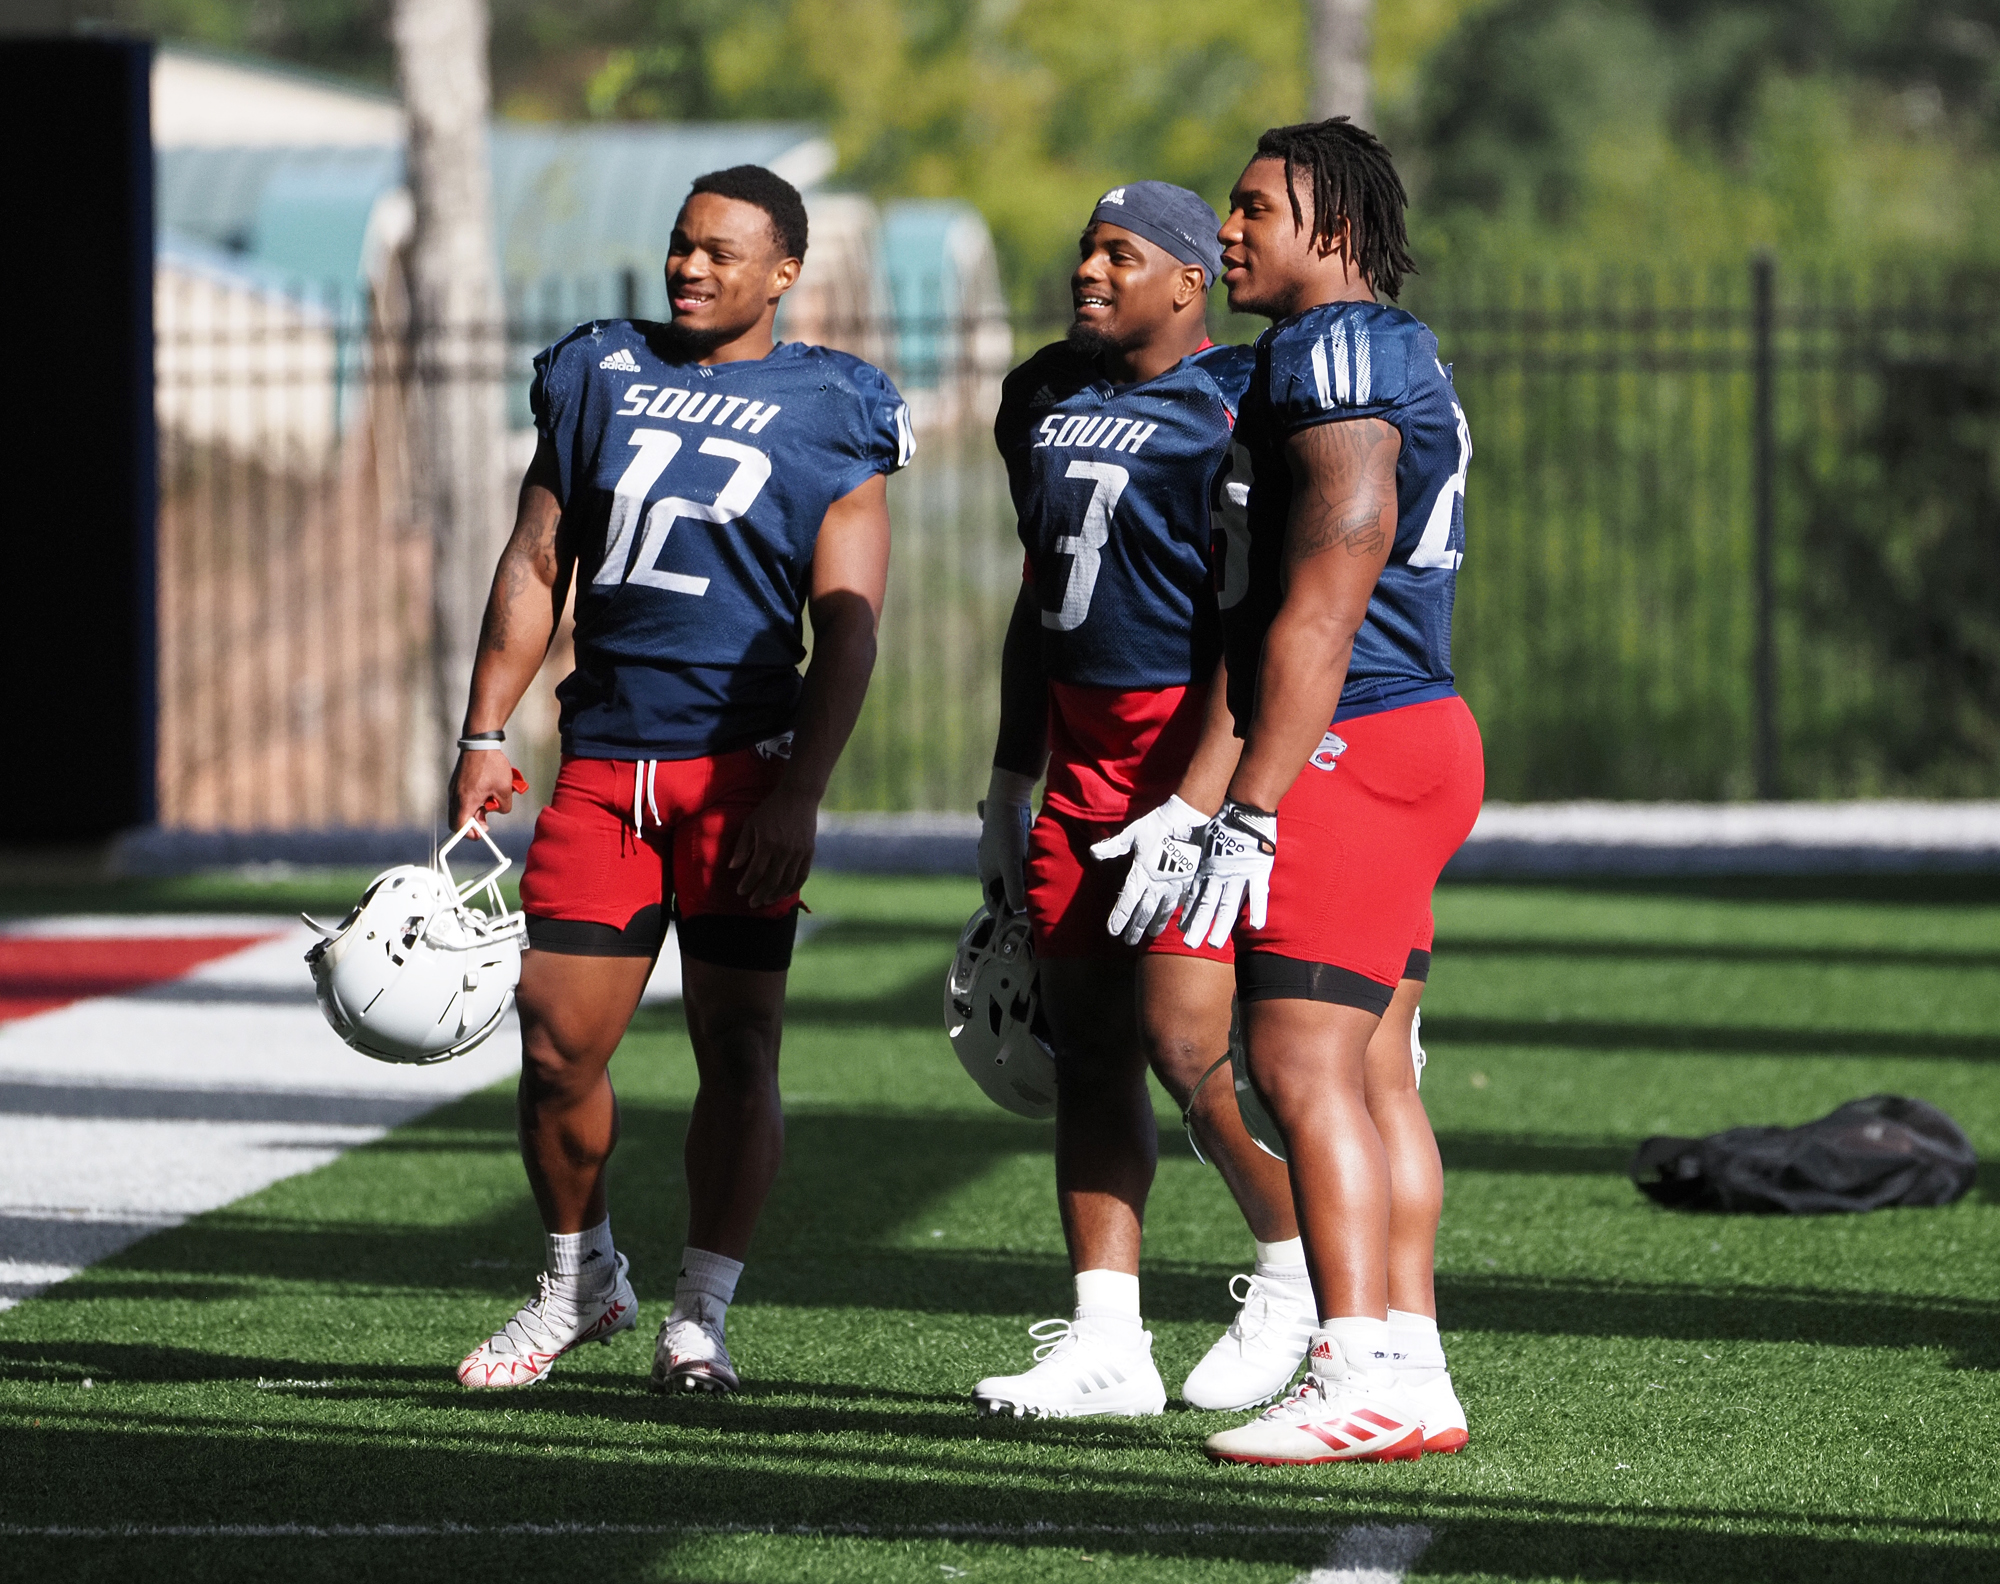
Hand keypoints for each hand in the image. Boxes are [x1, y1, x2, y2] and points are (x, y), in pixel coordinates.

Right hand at [449, 750, 526, 831]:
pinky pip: (462, 798)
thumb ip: (503, 807)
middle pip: (459, 820)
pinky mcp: (456, 783)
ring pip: (461, 809)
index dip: (469, 834)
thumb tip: (498, 811)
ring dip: (476, 810)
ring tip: (491, 801)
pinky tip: (487, 791)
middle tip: (487, 823)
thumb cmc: (492, 765)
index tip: (480, 835)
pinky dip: (473, 800)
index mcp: (466, 800)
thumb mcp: (505, 790)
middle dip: (474, 823)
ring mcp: (454, 789)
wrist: (480, 743)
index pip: (460, 826)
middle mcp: (456, 796)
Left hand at [731, 784, 817, 908]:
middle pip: (771, 881)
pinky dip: (793, 887)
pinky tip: (785, 893)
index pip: (755, 872)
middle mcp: (784, 850)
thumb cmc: (770, 809)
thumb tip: (733, 867)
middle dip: (760, 895)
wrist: (798, 796)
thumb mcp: (751, 823)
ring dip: (776, 895)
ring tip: (767, 901)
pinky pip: (802, 875)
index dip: (747, 885)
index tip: (740, 891)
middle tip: (752, 903)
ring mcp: (798, 852)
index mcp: (767, 843)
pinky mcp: (809, 852)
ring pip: (787, 882)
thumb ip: (742, 846)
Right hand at [977, 768, 1036, 912]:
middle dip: (1017, 898)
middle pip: (1003, 891)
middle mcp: (990, 867)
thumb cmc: (1008, 833)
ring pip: (1011, 878)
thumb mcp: (1012, 864)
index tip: (1025, 920)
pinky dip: (1026, 869)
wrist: (1007, 800)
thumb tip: (1018, 910)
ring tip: (1039, 886)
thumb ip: (1014, 888)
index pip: (993, 904)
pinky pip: (1017, 864)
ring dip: (1023, 883)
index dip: (1007, 913)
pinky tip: (1037, 866)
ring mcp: (998, 856)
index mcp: (987, 874)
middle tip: (1036, 903)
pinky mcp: (1009, 846)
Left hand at [1089, 795, 1208, 944]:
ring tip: (1149, 935)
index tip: (1113, 931)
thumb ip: (1113, 846)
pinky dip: (1172, 913)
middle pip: (1144, 912)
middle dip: (1135, 927)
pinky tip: (1171, 919)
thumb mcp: (1132, 834)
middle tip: (1128, 941)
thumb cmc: (1157, 825)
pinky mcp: (1188, 882)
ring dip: (1154, 925)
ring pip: (1162, 911)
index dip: (1119, 918)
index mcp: (1141, 874)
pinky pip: (1179, 903)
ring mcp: (1174, 885)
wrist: (1188, 820)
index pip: (1127, 903)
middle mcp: (1157, 884)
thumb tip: (1094, 852)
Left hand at [1181, 800, 1277, 948]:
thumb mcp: (1201, 834)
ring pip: (1228, 906)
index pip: (1196, 895)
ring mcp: (1239, 874)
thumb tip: (1174, 844)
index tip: (1181, 928)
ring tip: (1212, 944)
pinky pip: (1258, 894)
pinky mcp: (1258, 869)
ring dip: (1220, 926)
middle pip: (1207, 905)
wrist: (1244, 806)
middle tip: (1190, 944)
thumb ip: (1190, 843)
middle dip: (1199, 926)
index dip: (1188, 913)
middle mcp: (1220, 874)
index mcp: (1207, 867)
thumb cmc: (1222, 819)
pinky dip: (1258, 910)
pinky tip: (1255, 927)